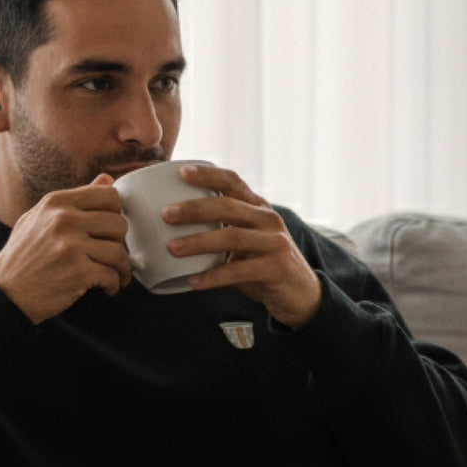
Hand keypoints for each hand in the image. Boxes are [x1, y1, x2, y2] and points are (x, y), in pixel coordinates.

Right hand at [0, 177, 132, 323]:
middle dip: (119, 243)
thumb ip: (74, 201)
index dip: (115, 214)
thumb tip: (107, 179)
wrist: (4, 294)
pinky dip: (113, 285)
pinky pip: (111, 275)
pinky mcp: (77, 272)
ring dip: (120, 268)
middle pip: (119, 223)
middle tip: (111, 257)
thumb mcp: (39, 219)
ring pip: (119, 251)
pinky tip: (105, 288)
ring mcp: (71, 245)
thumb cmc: (22, 258)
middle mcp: (64, 219)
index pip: (108, 195)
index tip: (110, 231)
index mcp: (56, 202)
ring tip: (113, 276)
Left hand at [162, 164, 321, 327]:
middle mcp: (268, 219)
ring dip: (198, 242)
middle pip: (228, 207)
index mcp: (258, 208)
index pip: (233, 182)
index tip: (182, 172)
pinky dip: (213, 277)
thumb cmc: (263, 265)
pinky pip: (238, 271)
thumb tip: (172, 233)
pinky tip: (193, 281)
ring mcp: (274, 242)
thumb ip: (220, 233)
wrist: (300, 294)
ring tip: (172, 248)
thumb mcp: (245, 242)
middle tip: (166, 215)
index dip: (208, 175)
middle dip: (194, 209)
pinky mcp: (276, 268)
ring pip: (232, 237)